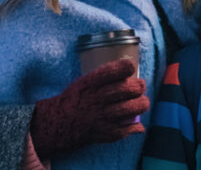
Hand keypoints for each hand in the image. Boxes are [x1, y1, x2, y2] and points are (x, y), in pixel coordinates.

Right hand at [29, 58, 148, 158]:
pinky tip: (137, 124)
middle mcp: (97, 98)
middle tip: (140, 86)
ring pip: (130, 109)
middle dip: (139, 86)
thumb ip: (106, 75)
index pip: (114, 71)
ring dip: (141, 104)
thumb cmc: (76, 98)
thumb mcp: (85, 80)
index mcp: (91, 83)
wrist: (58, 122)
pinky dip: (135, 127)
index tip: (130, 68)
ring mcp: (101, 116)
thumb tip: (130, 70)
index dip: (126, 68)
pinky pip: (125, 130)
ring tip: (142, 102)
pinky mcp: (104, 132)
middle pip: (128, 89)